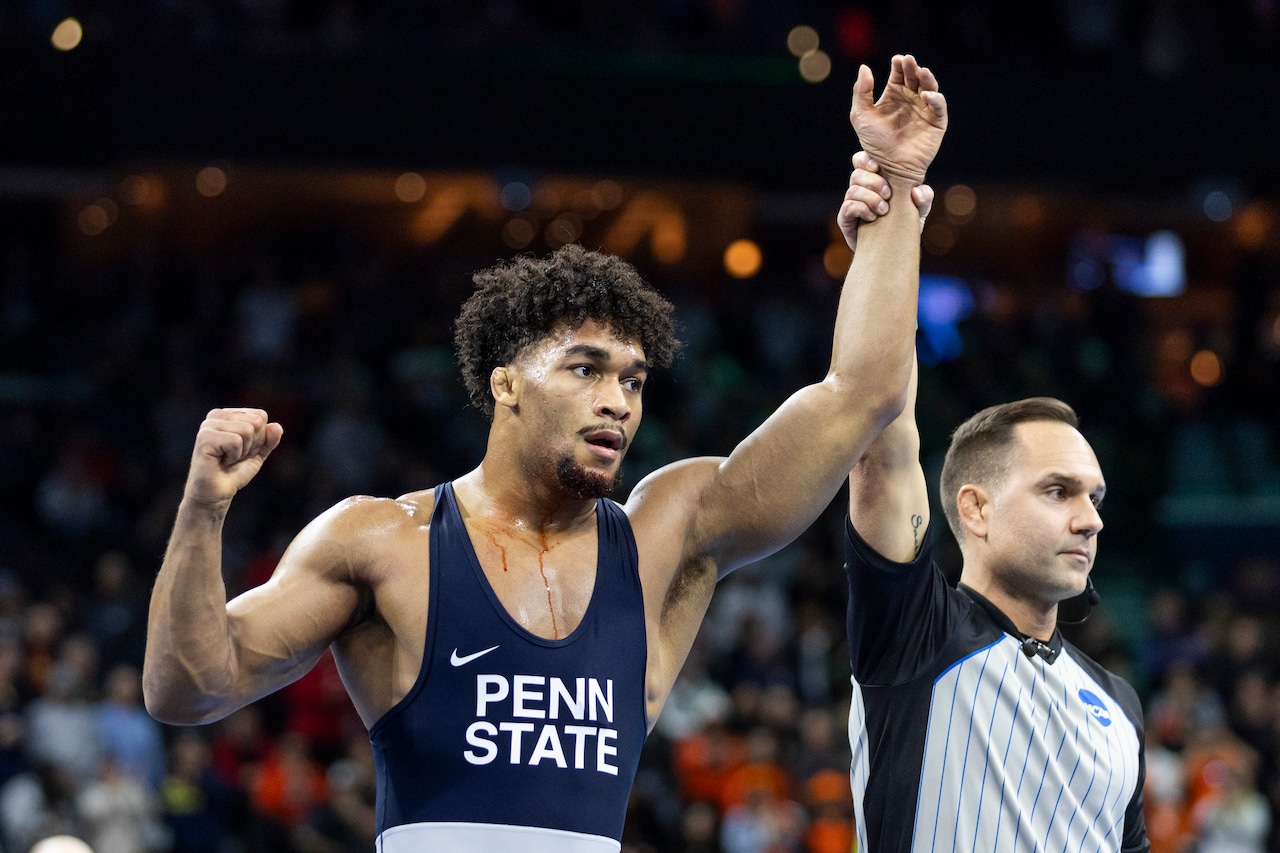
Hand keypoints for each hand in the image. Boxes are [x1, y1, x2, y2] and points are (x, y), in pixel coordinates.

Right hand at [184, 408, 282, 507]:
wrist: (217, 493)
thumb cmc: (234, 472)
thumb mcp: (259, 453)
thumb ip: (270, 438)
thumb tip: (276, 426)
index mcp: (228, 414)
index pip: (261, 415)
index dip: (260, 438)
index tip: (244, 450)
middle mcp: (216, 415)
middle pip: (256, 421)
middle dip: (252, 444)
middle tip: (235, 456)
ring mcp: (208, 425)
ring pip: (247, 430)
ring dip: (243, 451)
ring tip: (228, 459)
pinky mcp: (204, 437)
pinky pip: (236, 441)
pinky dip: (234, 456)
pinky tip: (222, 461)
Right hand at [839, 151, 933, 251]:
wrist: (893, 252)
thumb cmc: (905, 226)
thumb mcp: (919, 211)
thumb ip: (924, 198)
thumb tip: (916, 191)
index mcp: (875, 180)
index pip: (862, 161)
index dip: (866, 160)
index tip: (879, 168)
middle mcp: (861, 190)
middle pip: (857, 173)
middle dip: (874, 182)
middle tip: (888, 194)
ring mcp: (852, 204)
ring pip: (853, 190)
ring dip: (870, 197)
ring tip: (884, 210)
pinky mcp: (846, 219)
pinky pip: (848, 207)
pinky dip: (862, 209)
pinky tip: (873, 217)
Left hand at [850, 54, 946, 183]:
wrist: (887, 168)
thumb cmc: (874, 143)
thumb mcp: (861, 116)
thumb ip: (861, 92)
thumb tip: (864, 67)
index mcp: (894, 95)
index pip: (899, 74)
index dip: (899, 65)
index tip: (897, 60)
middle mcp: (911, 99)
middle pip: (915, 77)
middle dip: (912, 67)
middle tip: (909, 60)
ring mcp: (924, 109)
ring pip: (930, 88)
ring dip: (927, 78)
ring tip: (921, 72)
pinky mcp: (936, 122)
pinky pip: (938, 106)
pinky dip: (935, 99)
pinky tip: (926, 95)